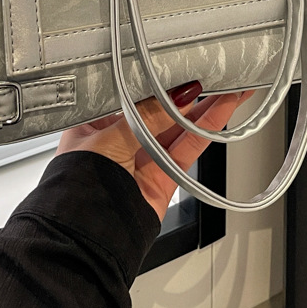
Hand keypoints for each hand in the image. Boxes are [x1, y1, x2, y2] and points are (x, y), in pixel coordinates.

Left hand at [56, 83, 253, 219]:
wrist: (85, 241)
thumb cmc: (77, 189)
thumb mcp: (110, 137)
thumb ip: (147, 115)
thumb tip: (177, 94)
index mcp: (95, 125)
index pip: (131, 95)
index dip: (156, 81)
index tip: (179, 67)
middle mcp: (119, 141)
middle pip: (159, 111)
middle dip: (186, 94)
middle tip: (213, 75)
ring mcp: (142, 160)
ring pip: (178, 129)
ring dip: (205, 109)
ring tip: (230, 90)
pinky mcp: (163, 179)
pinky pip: (187, 150)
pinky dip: (205, 131)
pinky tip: (221, 113)